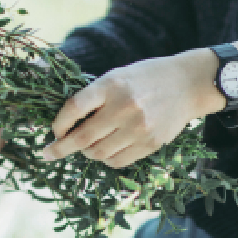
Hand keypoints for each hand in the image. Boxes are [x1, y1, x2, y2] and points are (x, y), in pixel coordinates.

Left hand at [41, 51, 220, 168]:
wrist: (188, 84)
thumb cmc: (146, 78)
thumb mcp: (117, 76)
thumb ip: (95, 96)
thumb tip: (66, 124)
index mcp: (111, 85)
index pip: (74, 108)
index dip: (58, 124)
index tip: (53, 132)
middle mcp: (124, 107)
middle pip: (83, 138)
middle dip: (61, 148)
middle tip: (49, 153)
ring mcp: (139, 128)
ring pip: (98, 153)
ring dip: (86, 153)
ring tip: (87, 146)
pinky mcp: (151, 143)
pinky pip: (118, 161)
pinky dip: (105, 159)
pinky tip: (105, 151)